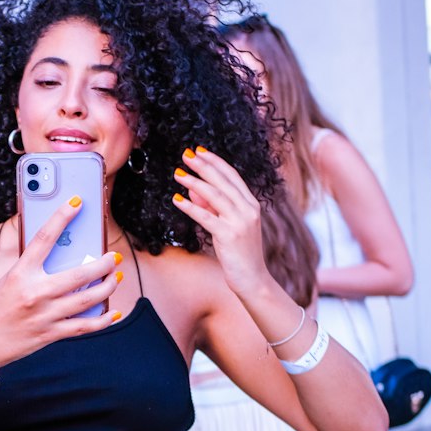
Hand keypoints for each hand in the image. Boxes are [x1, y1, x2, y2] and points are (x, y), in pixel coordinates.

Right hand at [0, 200, 123, 379]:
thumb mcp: (10, 280)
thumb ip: (33, 269)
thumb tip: (66, 256)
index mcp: (20, 273)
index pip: (44, 238)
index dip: (62, 217)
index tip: (77, 202)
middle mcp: (34, 293)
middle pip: (78, 274)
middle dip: (102, 264)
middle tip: (113, 257)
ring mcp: (44, 315)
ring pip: (87, 299)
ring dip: (107, 287)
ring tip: (116, 278)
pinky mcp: (50, 334)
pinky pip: (84, 326)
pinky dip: (102, 320)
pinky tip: (113, 312)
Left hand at [173, 147, 269, 298]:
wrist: (253, 279)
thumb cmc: (240, 254)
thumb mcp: (227, 226)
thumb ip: (213, 208)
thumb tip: (193, 190)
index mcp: (251, 204)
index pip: (233, 176)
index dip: (215, 162)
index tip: (200, 151)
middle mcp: (248, 209)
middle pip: (223, 181)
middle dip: (203, 166)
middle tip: (186, 155)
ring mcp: (240, 222)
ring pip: (215, 195)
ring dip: (195, 182)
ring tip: (178, 174)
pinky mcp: (229, 235)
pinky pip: (206, 217)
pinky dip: (190, 207)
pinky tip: (177, 200)